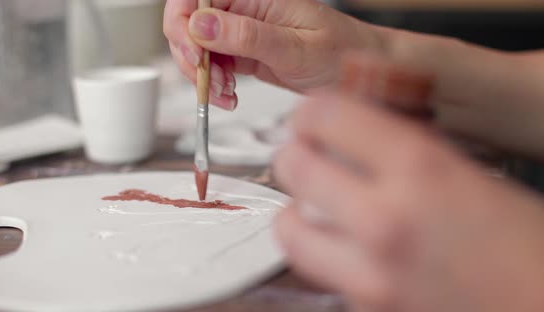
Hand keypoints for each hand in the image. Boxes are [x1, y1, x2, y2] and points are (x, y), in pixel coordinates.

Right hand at [163, 0, 382, 109]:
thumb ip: (247, 36)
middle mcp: (243, 9)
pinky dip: (214, 85)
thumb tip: (200, 24)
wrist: (359, 71)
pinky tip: (230, 96)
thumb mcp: (295, 47)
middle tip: (212, 83)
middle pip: (188, 24)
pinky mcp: (243, 53)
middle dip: (191, 56)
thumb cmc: (340, 52)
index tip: (196, 56)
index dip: (184, 26)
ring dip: (202, 76)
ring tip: (226, 95)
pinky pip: (213, 66)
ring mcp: (241, 32)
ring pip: (197, 48)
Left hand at [273, 91, 543, 311]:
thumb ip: (409, 153)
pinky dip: (322, 254)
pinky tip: (346, 247)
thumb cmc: (537, 249)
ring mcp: (371, 275)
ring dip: (297, 210)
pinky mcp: (368, 310)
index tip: (312, 118)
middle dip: (296, 155)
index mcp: (422, 171)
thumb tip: (361, 138)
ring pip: (289, 229)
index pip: (327, 115)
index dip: (313, 111)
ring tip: (315, 206)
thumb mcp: (472, 176)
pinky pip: (318, 272)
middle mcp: (387, 222)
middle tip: (306, 155)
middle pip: (295, 167)